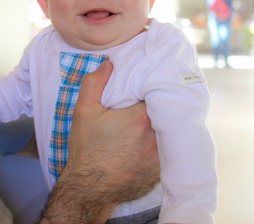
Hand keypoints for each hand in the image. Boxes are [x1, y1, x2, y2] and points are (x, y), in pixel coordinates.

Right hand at [39, 60, 159, 223]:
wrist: (88, 189)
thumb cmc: (86, 150)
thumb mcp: (84, 111)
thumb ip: (95, 83)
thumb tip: (109, 63)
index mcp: (141, 117)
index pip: (157, 94)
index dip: (152, 90)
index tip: (145, 90)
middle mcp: (157, 136)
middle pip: (166, 113)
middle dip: (158, 108)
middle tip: (146, 107)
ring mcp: (161, 156)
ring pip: (169, 134)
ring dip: (161, 128)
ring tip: (147, 126)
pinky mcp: (161, 172)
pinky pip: (167, 153)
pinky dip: (161, 147)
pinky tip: (147, 146)